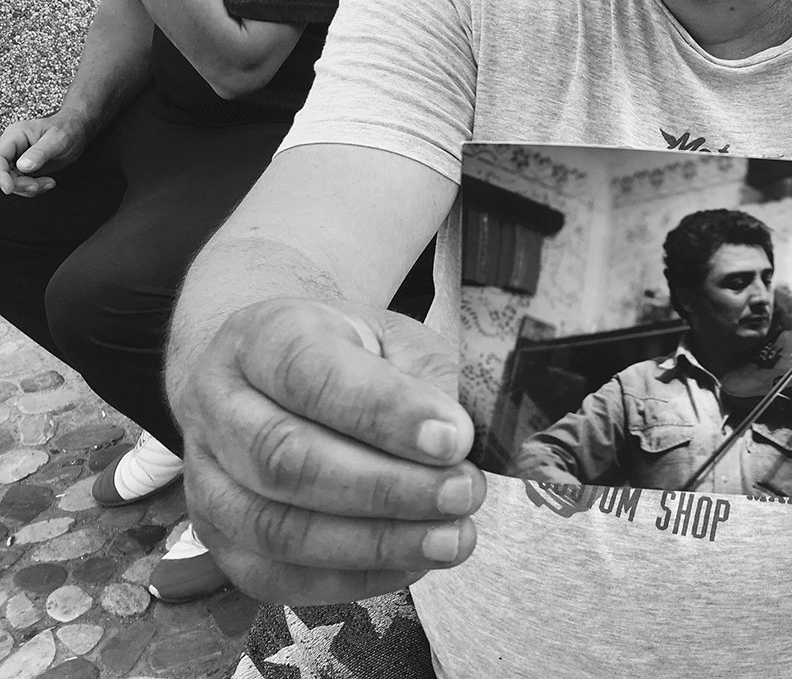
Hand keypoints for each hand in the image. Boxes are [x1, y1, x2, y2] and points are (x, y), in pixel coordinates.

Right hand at [0, 113, 90, 196]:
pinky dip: (33, 188)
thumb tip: (23, 166)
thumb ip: (40, 153)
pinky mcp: (23, 169)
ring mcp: (16, 159)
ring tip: (49, 182)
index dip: (0, 174)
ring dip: (28, 187)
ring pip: (11, 180)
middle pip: (2, 171)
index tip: (9, 188)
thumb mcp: (57, 140)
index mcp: (15, 135)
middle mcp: (12, 147)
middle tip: (38, 186)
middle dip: (19, 183)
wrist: (76, 134)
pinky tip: (48, 183)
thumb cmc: (67, 131)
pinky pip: (21, 184)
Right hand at [173, 298, 488, 605]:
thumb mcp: (393, 337)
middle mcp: (217, 405)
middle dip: (387, 487)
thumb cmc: (349, 357)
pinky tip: (412, 561)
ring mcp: (204, 478)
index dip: (384, 412)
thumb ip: (425, 377)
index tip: (454, 440)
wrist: (276, 379)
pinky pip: (275, 578)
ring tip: (451, 538)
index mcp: (262, 336)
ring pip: (276, 529)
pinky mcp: (217, 540)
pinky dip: (351, 579)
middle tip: (463, 493)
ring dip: (375, 543)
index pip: (311, 373)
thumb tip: (454, 443)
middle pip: (285, 459)